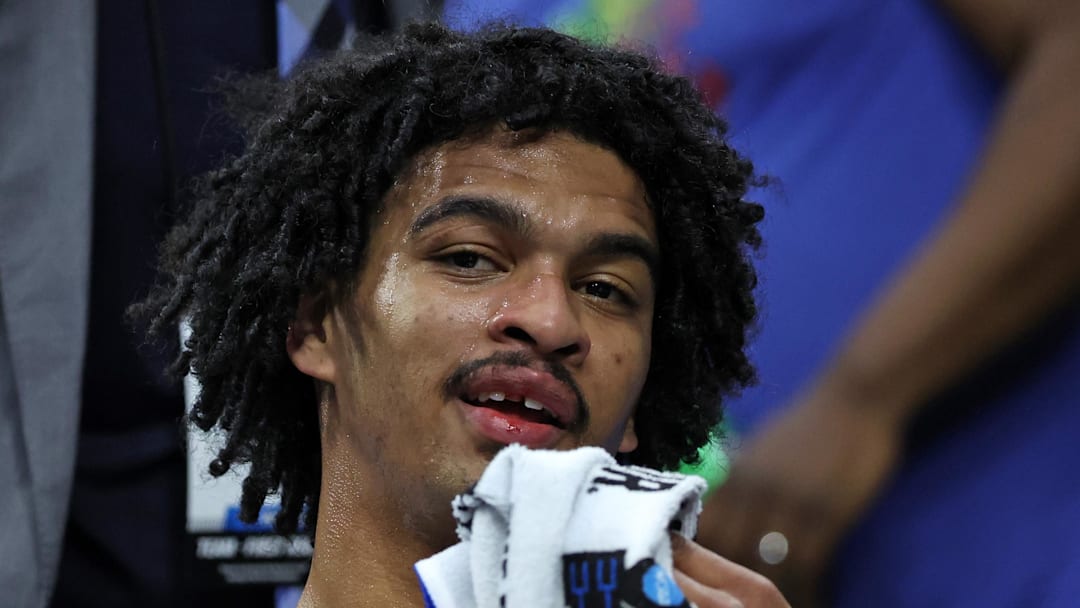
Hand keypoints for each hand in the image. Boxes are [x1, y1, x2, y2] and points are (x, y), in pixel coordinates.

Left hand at [695, 387, 903, 606]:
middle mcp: (756, 490)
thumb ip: (740, 482)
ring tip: (776, 603)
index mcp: (737, 475)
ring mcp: (792, 503)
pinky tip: (812, 597)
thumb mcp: (761, 448)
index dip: (705, 555)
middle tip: (740, 597)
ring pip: (768, 563)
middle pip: (730, 550)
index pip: (708, 526)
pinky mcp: (828, 513)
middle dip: (734, 579)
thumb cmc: (808, 424)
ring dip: (772, 588)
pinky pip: (809, 565)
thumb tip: (719, 511)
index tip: (711, 577)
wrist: (855, 398)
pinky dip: (808, 587)